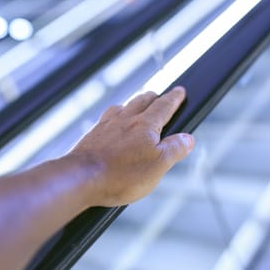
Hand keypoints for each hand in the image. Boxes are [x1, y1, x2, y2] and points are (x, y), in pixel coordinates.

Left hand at [68, 86, 194, 206]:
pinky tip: (111, 124)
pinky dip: (114, 117)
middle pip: (142, 101)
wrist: (81, 178)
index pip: (164, 106)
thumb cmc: (121, 174)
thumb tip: (188, 138)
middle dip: (154, 98)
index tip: (180, 91)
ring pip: (123, 107)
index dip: (174, 98)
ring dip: (133, 104)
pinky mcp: (91, 136)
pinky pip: (106, 119)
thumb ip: (174, 149)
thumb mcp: (158, 165)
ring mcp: (106, 126)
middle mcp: (125, 119)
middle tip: (160, 97)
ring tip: (136, 107)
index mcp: (145, 125)